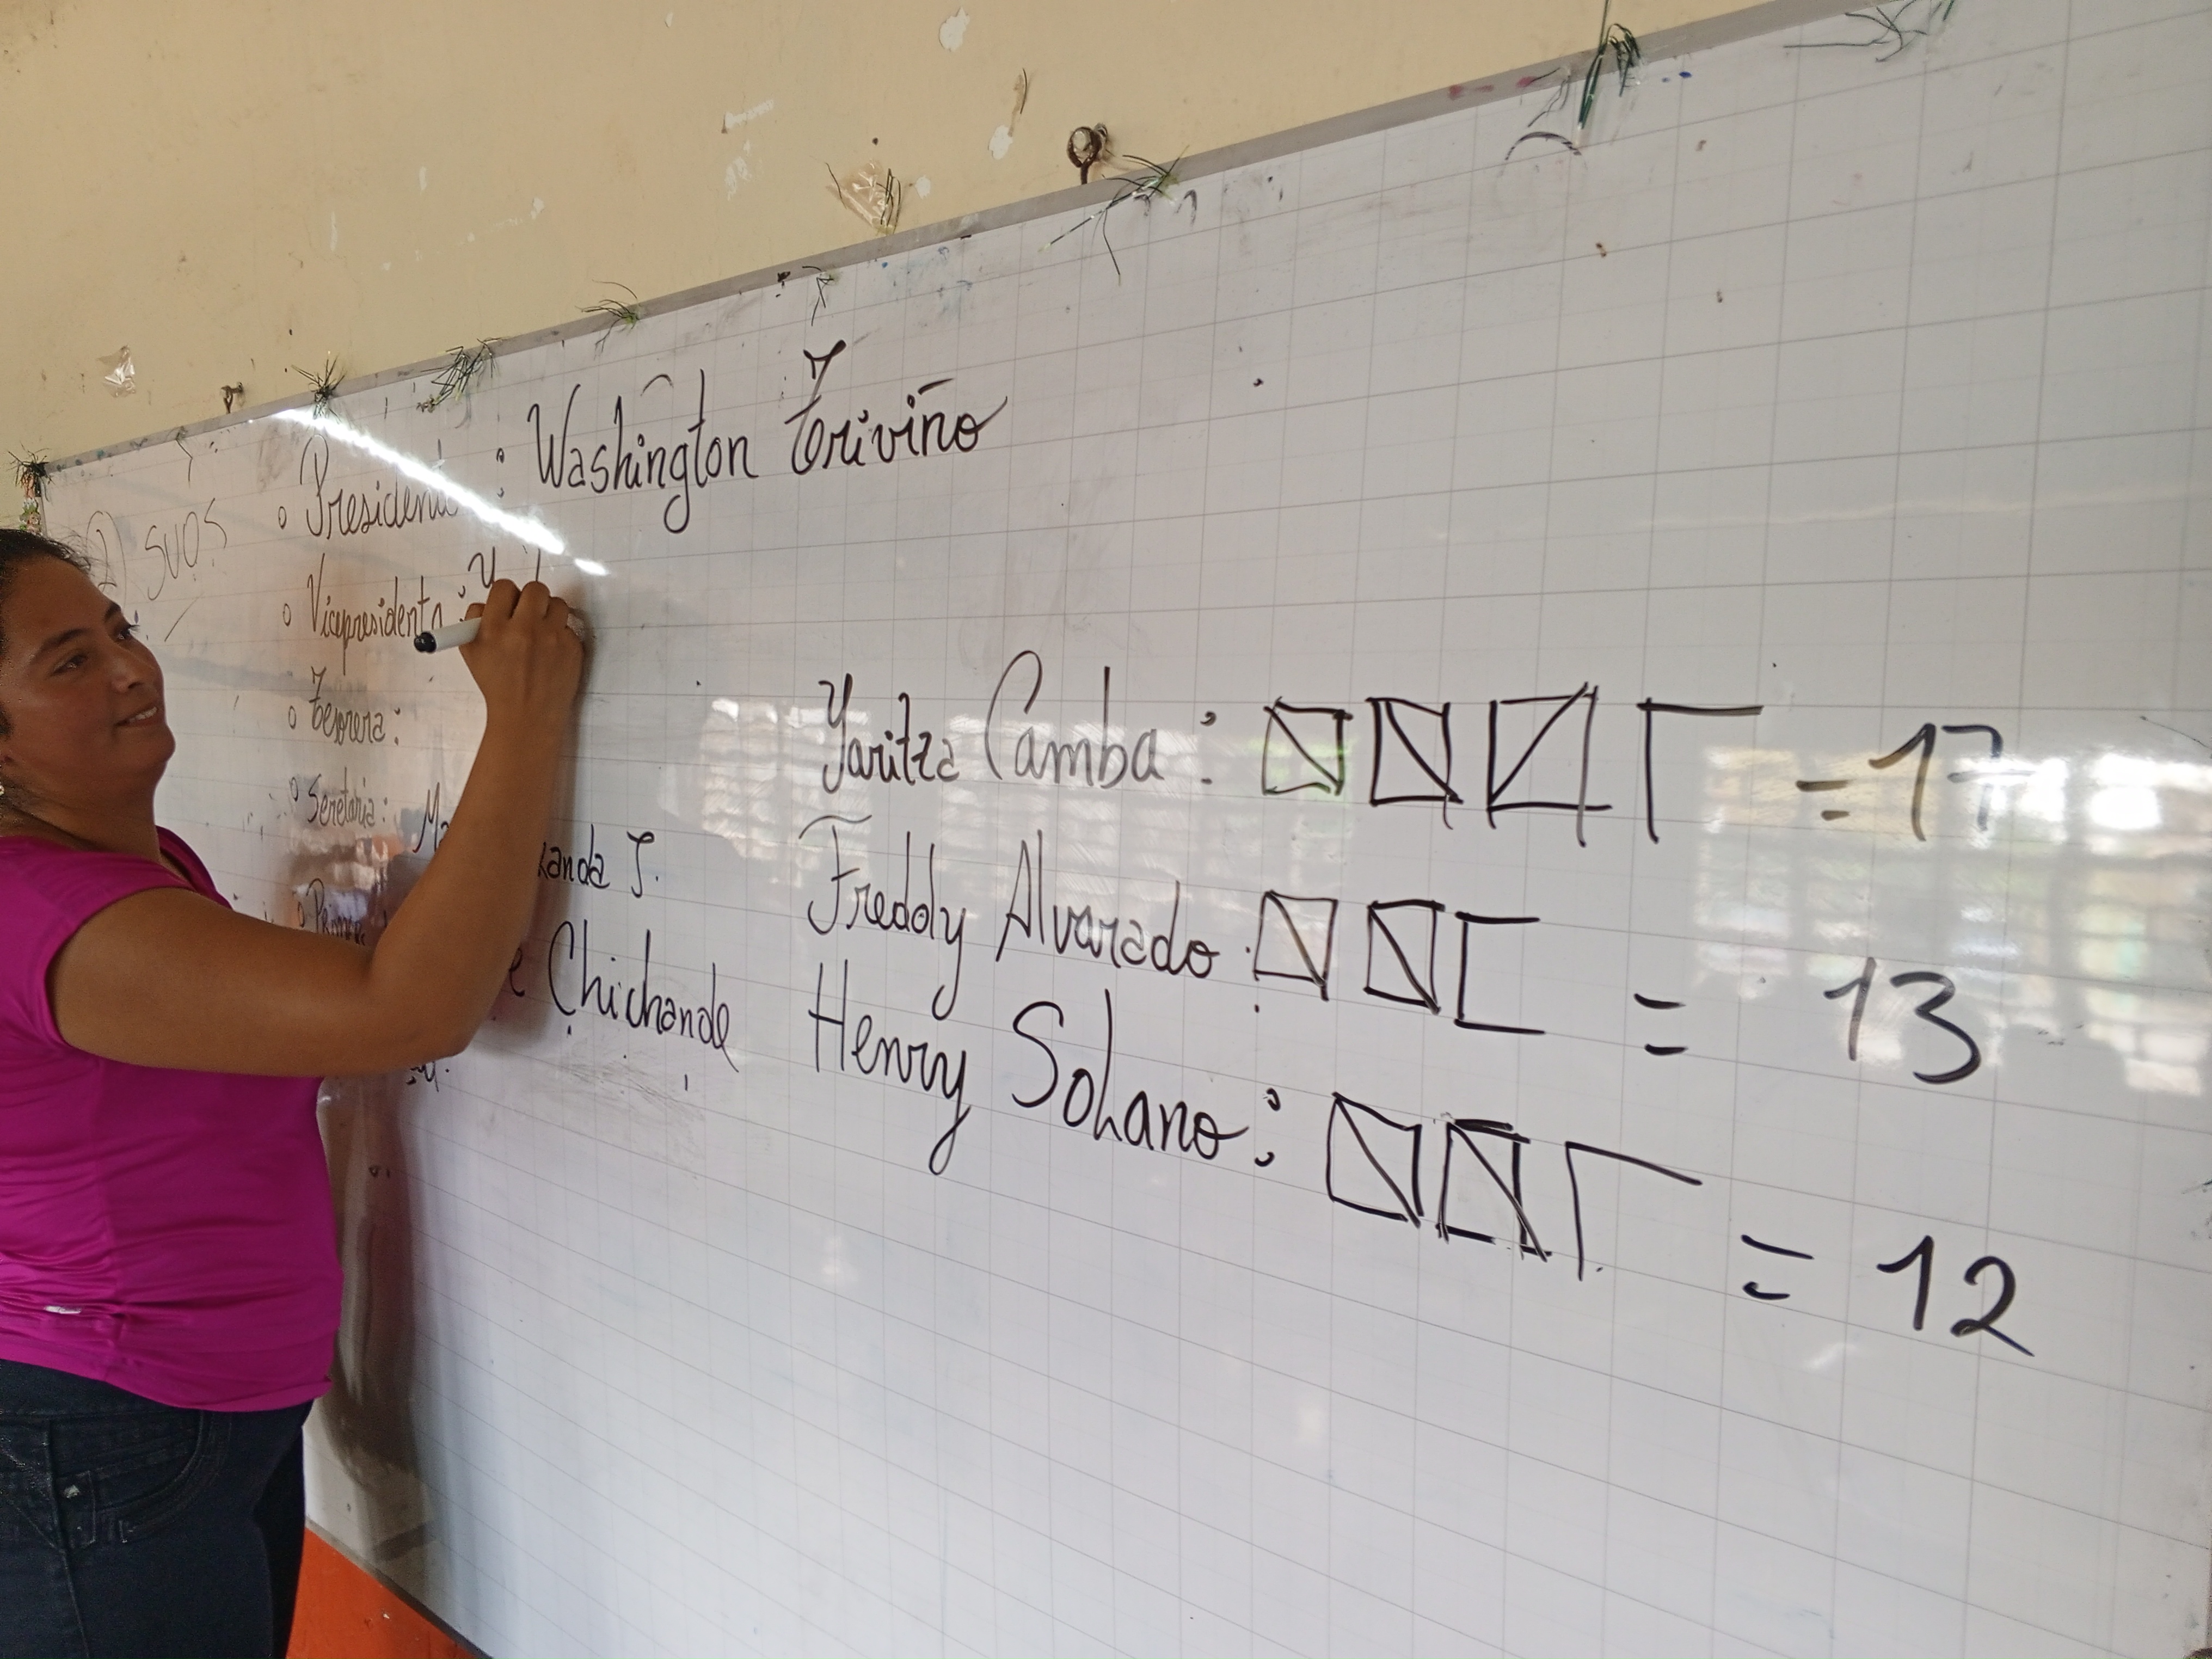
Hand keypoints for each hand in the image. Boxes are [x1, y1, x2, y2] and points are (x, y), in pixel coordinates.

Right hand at [458, 579, 582, 730]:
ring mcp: (552, 638)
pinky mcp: (572, 648)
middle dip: (531, 599)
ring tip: (543, 632)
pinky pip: (569, 628)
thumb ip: (475, 622)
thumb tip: (487, 603)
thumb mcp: (472, 653)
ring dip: (550, 614)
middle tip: (529, 614)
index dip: (507, 595)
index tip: (510, 604)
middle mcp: (524, 629)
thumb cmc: (498, 686)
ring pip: (557, 603)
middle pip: (535, 588)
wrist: (527, 717)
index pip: (504, 587)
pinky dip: (561, 636)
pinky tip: (552, 653)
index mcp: (494, 628)